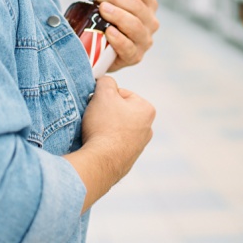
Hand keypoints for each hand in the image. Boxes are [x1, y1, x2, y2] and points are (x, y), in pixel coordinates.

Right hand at [66, 76, 154, 211]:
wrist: (101, 161)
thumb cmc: (104, 126)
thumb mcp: (103, 93)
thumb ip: (106, 81)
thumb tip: (106, 82)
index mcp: (147, 110)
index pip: (122, 94)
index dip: (105, 97)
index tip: (97, 104)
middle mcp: (148, 129)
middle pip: (120, 111)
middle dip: (106, 112)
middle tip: (94, 117)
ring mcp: (138, 146)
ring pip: (116, 128)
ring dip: (104, 127)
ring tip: (94, 131)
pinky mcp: (127, 159)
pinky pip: (113, 144)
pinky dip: (104, 142)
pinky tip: (97, 144)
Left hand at [88, 0, 159, 71]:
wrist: (96, 47)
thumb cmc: (103, 17)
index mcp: (147, 3)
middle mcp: (150, 21)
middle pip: (137, 5)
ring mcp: (144, 40)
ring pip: (135, 25)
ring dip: (118, 15)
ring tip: (102, 10)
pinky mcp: (135, 56)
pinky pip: (129, 47)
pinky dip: (118, 39)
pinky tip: (108, 31)